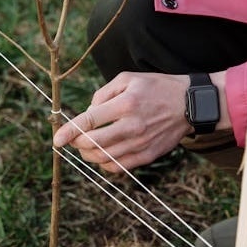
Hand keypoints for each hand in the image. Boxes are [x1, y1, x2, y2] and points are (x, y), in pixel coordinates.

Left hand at [53, 71, 192, 172]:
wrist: (190, 105)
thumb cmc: (156, 88)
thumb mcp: (128, 78)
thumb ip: (103, 93)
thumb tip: (87, 112)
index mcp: (126, 104)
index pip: (89, 121)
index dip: (69, 132)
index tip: (57, 139)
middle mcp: (132, 126)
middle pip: (93, 143)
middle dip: (76, 143)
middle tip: (73, 139)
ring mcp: (140, 143)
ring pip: (103, 158)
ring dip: (88, 154)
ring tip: (86, 146)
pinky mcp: (147, 156)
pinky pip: (118, 167)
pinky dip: (104, 164)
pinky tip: (103, 154)